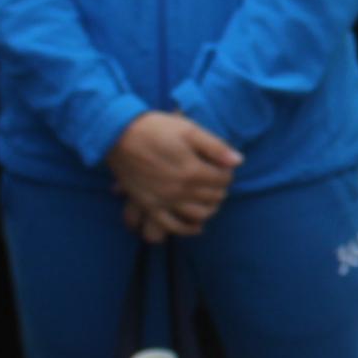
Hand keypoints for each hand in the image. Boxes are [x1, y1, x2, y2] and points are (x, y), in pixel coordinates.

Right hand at [105, 112, 242, 239]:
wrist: (118, 135)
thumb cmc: (156, 129)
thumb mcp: (189, 130)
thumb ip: (215, 147)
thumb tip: (238, 162)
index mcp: (193, 171)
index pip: (224, 179)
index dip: (227, 172)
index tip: (222, 166)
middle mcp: (180, 190)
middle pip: (214, 197)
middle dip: (220, 188)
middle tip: (216, 179)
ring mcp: (165, 201)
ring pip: (199, 214)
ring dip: (210, 208)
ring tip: (210, 197)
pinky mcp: (150, 206)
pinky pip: (172, 226)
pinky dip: (188, 229)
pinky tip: (197, 225)